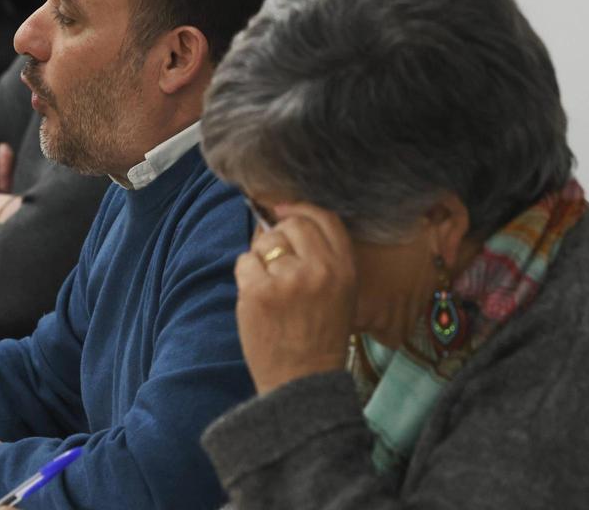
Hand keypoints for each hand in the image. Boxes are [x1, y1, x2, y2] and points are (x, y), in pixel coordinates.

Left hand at [236, 202, 355, 394]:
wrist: (302, 381)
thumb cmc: (319, 336)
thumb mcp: (341, 293)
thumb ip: (323, 257)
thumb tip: (283, 217)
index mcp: (344, 269)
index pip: (324, 217)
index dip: (301, 208)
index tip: (284, 209)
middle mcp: (318, 270)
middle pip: (291, 224)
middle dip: (278, 236)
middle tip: (277, 263)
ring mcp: (286, 280)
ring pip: (264, 242)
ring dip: (261, 258)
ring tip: (271, 287)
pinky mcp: (258, 292)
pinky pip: (244, 262)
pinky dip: (246, 276)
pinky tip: (257, 298)